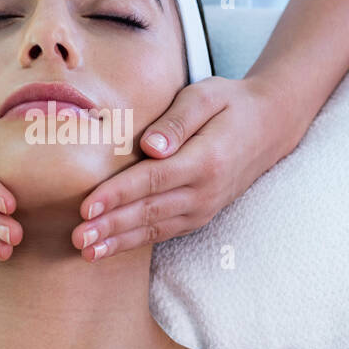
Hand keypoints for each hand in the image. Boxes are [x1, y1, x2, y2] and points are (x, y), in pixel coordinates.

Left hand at [70, 76, 298, 261]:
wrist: (270, 126)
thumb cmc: (231, 104)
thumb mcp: (206, 96)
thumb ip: (178, 121)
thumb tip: (151, 146)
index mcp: (205, 159)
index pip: (153, 179)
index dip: (118, 194)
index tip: (87, 206)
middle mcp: (206, 191)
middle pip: (150, 211)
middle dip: (111, 226)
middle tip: (78, 238)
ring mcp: (204, 207)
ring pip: (155, 229)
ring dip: (119, 242)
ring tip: (87, 252)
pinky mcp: (200, 215)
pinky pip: (164, 232)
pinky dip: (135, 243)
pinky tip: (109, 248)